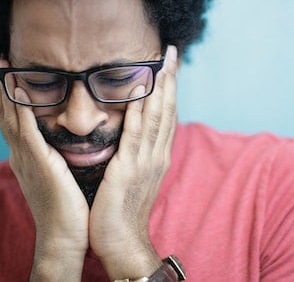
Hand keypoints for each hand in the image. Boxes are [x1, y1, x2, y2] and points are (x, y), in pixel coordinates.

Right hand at [0, 63, 88, 280]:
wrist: (66, 236)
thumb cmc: (70, 207)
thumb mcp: (61, 173)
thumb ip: (59, 152)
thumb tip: (68, 135)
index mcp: (27, 155)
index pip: (13, 116)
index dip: (8, 91)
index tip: (9, 66)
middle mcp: (21, 153)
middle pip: (4, 110)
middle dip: (1, 82)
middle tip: (0, 54)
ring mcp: (25, 158)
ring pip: (9, 114)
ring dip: (6, 86)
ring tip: (4, 60)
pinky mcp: (37, 162)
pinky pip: (24, 128)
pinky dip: (19, 106)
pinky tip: (18, 87)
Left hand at [89, 45, 178, 278]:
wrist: (121, 241)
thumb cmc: (120, 211)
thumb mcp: (132, 176)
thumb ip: (134, 154)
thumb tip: (130, 134)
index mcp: (157, 156)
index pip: (167, 116)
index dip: (170, 89)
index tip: (171, 66)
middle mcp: (157, 155)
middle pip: (168, 110)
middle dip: (171, 80)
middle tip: (173, 52)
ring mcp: (146, 160)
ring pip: (157, 116)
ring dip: (161, 87)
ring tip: (163, 62)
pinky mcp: (129, 167)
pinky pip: (136, 132)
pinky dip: (140, 109)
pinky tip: (141, 90)